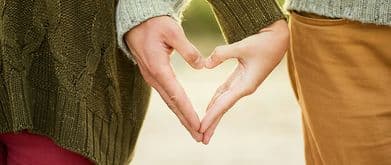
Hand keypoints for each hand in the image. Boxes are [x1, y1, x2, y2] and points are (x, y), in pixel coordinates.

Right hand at [125, 16, 203, 141]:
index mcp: (159, 68)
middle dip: (186, 122)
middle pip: (172, 104)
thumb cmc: (155, 24)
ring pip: (169, 102)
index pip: (176, 95)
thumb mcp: (173, 31)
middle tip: (199, 137)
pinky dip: (176, 107)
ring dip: (181, 117)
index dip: (188, 112)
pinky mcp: (153, 76)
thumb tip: (201, 66)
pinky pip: (166, 95)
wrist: (136, 22)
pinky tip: (183, 114)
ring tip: (194, 131)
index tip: (198, 125)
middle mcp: (154, 77)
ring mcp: (152, 78)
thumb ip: (188, 49)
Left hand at [199, 20, 289, 143]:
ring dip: (213, 115)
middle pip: (223, 108)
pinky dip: (216, 100)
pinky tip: (209, 108)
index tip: (200, 128)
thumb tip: (205, 65)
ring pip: (223, 102)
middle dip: (212, 124)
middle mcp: (244, 88)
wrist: (279, 38)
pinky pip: (225, 92)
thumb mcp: (243, 46)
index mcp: (246, 85)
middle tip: (201, 139)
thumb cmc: (264, 42)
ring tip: (203, 128)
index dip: (211, 116)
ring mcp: (243, 84)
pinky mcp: (241, 77)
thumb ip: (222, 54)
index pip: (224, 104)